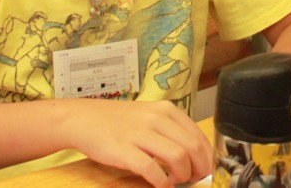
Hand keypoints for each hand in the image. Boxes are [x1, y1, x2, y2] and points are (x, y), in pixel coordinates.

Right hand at [66, 98, 212, 186]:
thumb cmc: (118, 121)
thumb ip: (170, 131)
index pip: (198, 135)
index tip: (206, 170)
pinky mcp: (123, 150)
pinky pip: (151, 169)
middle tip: (196, 179)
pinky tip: (162, 186)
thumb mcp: (149, 116)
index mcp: (166, 110)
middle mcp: (156, 119)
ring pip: (177, 157)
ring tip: (177, 181)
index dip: (207, 157)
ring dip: (183, 175)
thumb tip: (194, 154)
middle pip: (192, 147)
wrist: (83, 118)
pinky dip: (161, 182)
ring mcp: (140, 133)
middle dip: (199, 168)